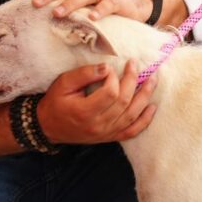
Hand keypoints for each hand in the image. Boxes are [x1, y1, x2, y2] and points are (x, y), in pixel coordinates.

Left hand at [17, 0, 151, 21]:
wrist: (134, 3)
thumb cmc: (102, 4)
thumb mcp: (81, 1)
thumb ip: (63, 3)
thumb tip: (37, 13)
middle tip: (35, 3)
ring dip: (70, 3)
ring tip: (58, 13)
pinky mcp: (117, 1)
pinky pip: (107, 5)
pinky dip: (99, 10)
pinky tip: (92, 18)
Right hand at [36, 60, 157, 144]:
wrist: (49, 126)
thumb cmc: (55, 102)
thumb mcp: (63, 83)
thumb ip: (84, 74)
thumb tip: (107, 67)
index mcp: (85, 112)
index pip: (110, 93)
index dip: (113, 78)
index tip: (109, 69)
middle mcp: (98, 125)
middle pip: (124, 102)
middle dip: (133, 80)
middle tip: (135, 65)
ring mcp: (106, 133)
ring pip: (132, 115)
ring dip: (145, 96)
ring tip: (152, 80)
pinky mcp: (110, 137)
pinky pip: (132, 131)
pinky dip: (145, 120)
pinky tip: (152, 107)